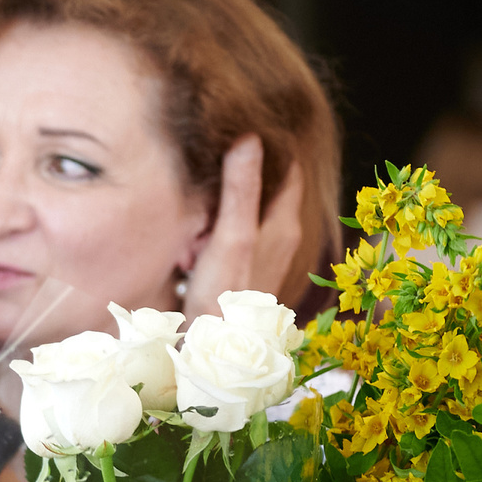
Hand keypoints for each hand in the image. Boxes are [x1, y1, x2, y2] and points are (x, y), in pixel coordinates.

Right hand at [181, 133, 310, 321]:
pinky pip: (233, 240)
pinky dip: (215, 235)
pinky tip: (192, 249)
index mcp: (284, 224)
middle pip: (265, 189)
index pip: (289, 167)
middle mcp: (282, 238)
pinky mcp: (248, 273)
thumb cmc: (224, 297)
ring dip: (221, 211)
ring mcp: (265, 257)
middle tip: (207, 176)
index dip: (271, 145)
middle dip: (237, 179)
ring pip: (246, 215)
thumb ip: (240, 189)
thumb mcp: (230, 237)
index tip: (246, 126)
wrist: (216, 355)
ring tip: (195, 221)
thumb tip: (251, 137)